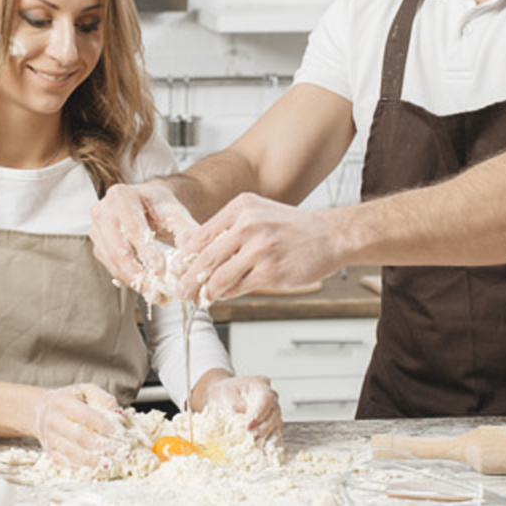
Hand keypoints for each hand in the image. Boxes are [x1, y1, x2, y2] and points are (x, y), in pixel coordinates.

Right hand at [34, 383, 132, 467]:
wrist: (40, 408)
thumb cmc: (69, 398)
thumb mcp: (85, 390)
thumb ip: (102, 398)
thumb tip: (119, 414)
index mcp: (63, 403)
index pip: (87, 416)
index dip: (105, 425)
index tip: (122, 433)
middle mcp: (54, 421)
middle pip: (79, 437)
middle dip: (101, 446)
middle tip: (120, 451)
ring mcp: (49, 438)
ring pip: (71, 453)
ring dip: (92, 460)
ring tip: (109, 464)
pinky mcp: (49, 451)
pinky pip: (64, 463)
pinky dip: (80, 467)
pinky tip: (94, 468)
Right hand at [88, 181, 197, 294]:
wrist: (148, 203)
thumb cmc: (162, 206)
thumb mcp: (176, 213)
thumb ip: (186, 232)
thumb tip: (191, 259)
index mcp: (121, 196)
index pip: (133, 228)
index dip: (145, 251)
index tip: (159, 271)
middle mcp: (103, 211)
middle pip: (117, 248)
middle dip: (137, 273)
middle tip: (156, 291)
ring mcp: (96, 229)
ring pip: (112, 261)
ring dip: (133, 281)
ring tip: (155, 294)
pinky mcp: (98, 245)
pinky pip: (111, 266)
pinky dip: (128, 279)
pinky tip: (146, 286)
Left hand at [176, 193, 343, 302]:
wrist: (330, 235)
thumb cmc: (292, 228)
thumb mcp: (258, 214)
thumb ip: (229, 231)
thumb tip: (198, 256)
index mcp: (241, 207)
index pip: (201, 235)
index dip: (184, 257)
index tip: (176, 269)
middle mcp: (248, 225)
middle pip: (204, 258)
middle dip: (187, 279)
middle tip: (179, 290)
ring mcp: (260, 249)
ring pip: (218, 277)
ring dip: (204, 292)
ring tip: (198, 298)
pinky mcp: (270, 272)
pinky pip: (238, 288)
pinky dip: (226, 295)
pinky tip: (220, 297)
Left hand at [204, 375, 281, 442]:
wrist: (225, 396)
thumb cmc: (225, 391)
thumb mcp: (223, 392)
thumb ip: (232, 399)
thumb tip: (239, 409)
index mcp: (259, 384)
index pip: (265, 398)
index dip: (260, 412)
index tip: (249, 424)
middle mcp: (270, 396)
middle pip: (274, 411)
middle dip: (264, 426)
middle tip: (252, 437)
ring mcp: (272, 409)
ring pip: (277, 422)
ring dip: (268, 434)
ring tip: (257, 444)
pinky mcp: (271, 422)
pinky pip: (276, 431)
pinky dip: (272, 440)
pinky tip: (267, 449)